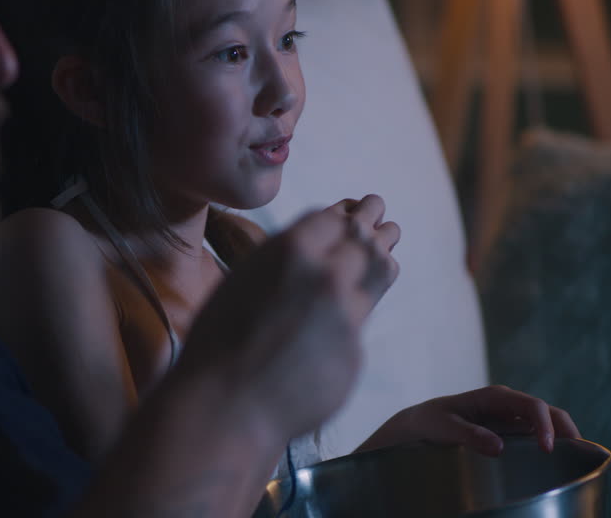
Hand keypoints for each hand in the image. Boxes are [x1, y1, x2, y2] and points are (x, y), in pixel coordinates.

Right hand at [177, 198, 399, 442]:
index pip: (335, 217)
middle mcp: (327, 276)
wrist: (226, 403)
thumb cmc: (219, 340)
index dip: (347, 211)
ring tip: (390, 238)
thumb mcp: (244, 280)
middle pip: (365, 238)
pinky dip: (353, 310)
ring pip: (380, 273)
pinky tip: (348, 304)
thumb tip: (314, 245)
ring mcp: (346, 316)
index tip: (356, 207)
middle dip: (374, 221)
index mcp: (292, 250)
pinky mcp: (355, 352)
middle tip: (380, 210)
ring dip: (385, 252)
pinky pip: (359, 321)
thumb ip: (284, 259)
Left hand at [356, 385, 581, 455]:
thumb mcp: (443, 427)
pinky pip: (537, 438)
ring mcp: (513, 419)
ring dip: (564, 440)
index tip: (548, 449)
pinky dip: (551, 447)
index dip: (545, 425)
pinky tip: (557, 466)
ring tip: (575, 464)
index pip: (531, 405)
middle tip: (578, 457)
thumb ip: (468, 435)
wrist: (420, 425)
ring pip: (548, 425)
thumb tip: (498, 447)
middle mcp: (509, 405)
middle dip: (567, 430)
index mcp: (495, 397)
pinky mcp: (511, 434)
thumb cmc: (430, 422)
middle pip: (549, 413)